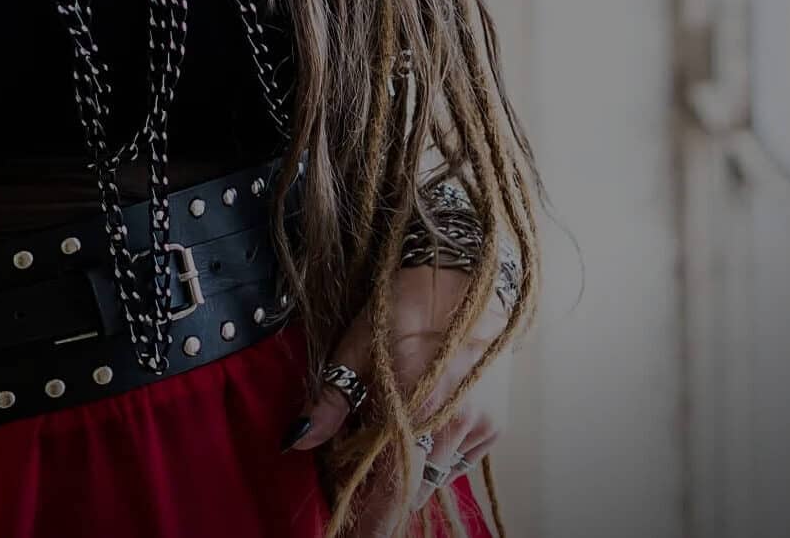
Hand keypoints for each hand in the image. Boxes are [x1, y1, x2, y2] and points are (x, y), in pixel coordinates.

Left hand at [282, 266, 509, 532]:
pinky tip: (417, 435)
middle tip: (353, 487)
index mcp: (413, 409)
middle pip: (408, 490)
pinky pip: (455, 463)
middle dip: (379, 496)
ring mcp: (475, 429)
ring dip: (405, 477)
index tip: (350, 535)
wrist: (467, 277)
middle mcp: (450, 427)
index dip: (368, 522)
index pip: (388, 491)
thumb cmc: (406, 304)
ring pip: (431, 478)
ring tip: (381, 456)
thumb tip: (297, 439)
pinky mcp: (491, 427)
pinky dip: (431, 460)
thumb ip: (331, 400)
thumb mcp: (358, 345)